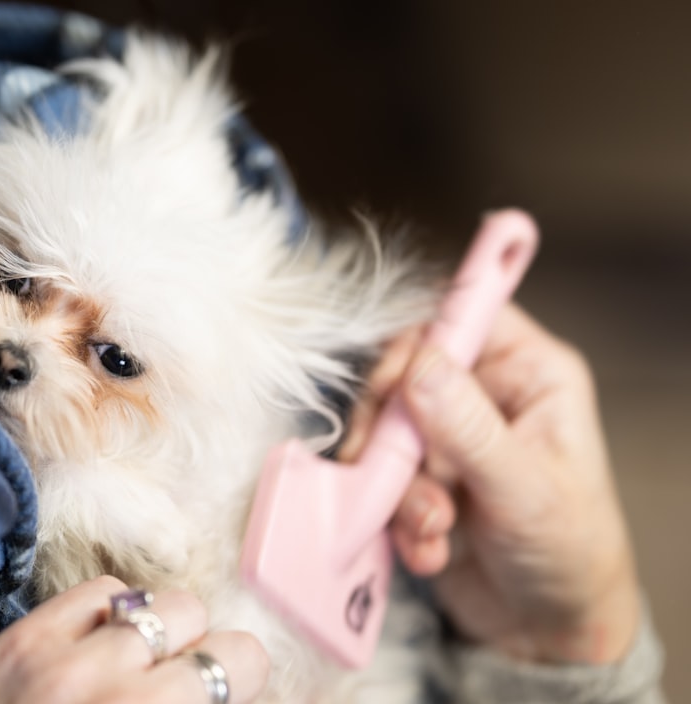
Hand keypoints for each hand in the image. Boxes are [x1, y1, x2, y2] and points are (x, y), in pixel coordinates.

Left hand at [0, 575, 268, 702]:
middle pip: (222, 643)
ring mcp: (70, 665)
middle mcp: (120, 698)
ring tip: (143, 662)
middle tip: (185, 687)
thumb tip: (215, 691)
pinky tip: (103, 642)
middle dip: (213, 665)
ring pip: (172, 607)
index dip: (244, 682)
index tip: (228, 692)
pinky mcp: (26, 638)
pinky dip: (117, 613)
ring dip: (169, 636)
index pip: (243, 669)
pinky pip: (107, 591)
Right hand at [341, 304, 640, 663]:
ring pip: (385, 432)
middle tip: (392, 471)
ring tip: (432, 529)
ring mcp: (448, 438)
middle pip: (404, 375)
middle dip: (393, 434)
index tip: (390, 385)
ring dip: (396, 488)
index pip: (462, 318)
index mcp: (529, 375)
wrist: (547, 631)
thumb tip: (420, 366)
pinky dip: (394, 517)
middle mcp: (484, 396)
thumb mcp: (524, 489)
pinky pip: (380, 477)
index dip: (419, 341)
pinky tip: (427, 549)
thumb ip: (469, 429)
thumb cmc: (570, 553)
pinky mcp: (419, 478)